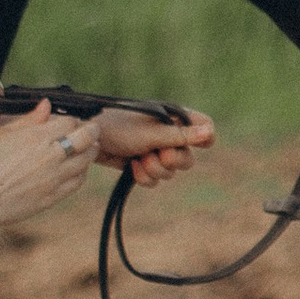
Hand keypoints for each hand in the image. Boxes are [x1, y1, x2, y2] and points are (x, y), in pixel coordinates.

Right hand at [0, 98, 103, 234]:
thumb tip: (46, 105)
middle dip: (91, 131)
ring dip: (89, 151)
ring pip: (87, 160)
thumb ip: (28, 120)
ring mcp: (55, 178)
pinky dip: (81, 172)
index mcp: (37, 137)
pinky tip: (75, 169)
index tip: (70, 121)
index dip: (72, 119)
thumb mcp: (0, 135)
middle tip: (90, 130)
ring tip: (85, 148)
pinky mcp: (54, 196)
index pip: (70, 121)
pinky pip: (78, 182)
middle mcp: (51, 156)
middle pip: (87, 138)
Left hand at [90, 102, 214, 188]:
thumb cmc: (119, 126)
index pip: (204, 127)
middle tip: (160, 155)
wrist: (88, 139)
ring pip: (170, 173)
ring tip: (140, 159)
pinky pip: (155, 180)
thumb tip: (210, 132)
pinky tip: (132, 166)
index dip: (204, 138)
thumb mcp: (152, 133)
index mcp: (174, 118)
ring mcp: (155, 150)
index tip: (196, 145)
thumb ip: (182, 136)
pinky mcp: (142, 164)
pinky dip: (144, 177)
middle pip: (188, 158)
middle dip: (173, 161)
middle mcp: (168, 134)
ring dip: (155, 170)